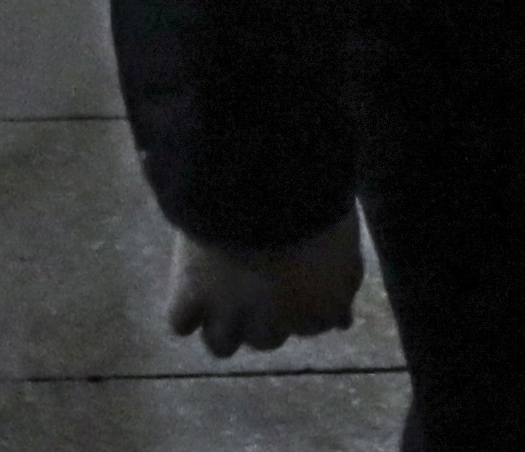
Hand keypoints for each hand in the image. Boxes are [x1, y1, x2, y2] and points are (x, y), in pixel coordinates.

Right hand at [166, 215, 364, 357]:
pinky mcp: (190, 298)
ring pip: (222, 345)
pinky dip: (184, 310)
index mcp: (321, 306)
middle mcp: (277, 322)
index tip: (299, 282)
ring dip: (224, 326)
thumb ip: (344, 280)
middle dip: (264, 316)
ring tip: (216, 294)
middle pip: (267, 338)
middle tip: (254, 283)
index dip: (305, 303)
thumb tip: (342, 321)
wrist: (264, 180)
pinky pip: (180, 321)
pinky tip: (188, 290)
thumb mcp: (344, 238)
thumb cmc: (316, 196)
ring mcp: (230, 315)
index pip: (318, 325)